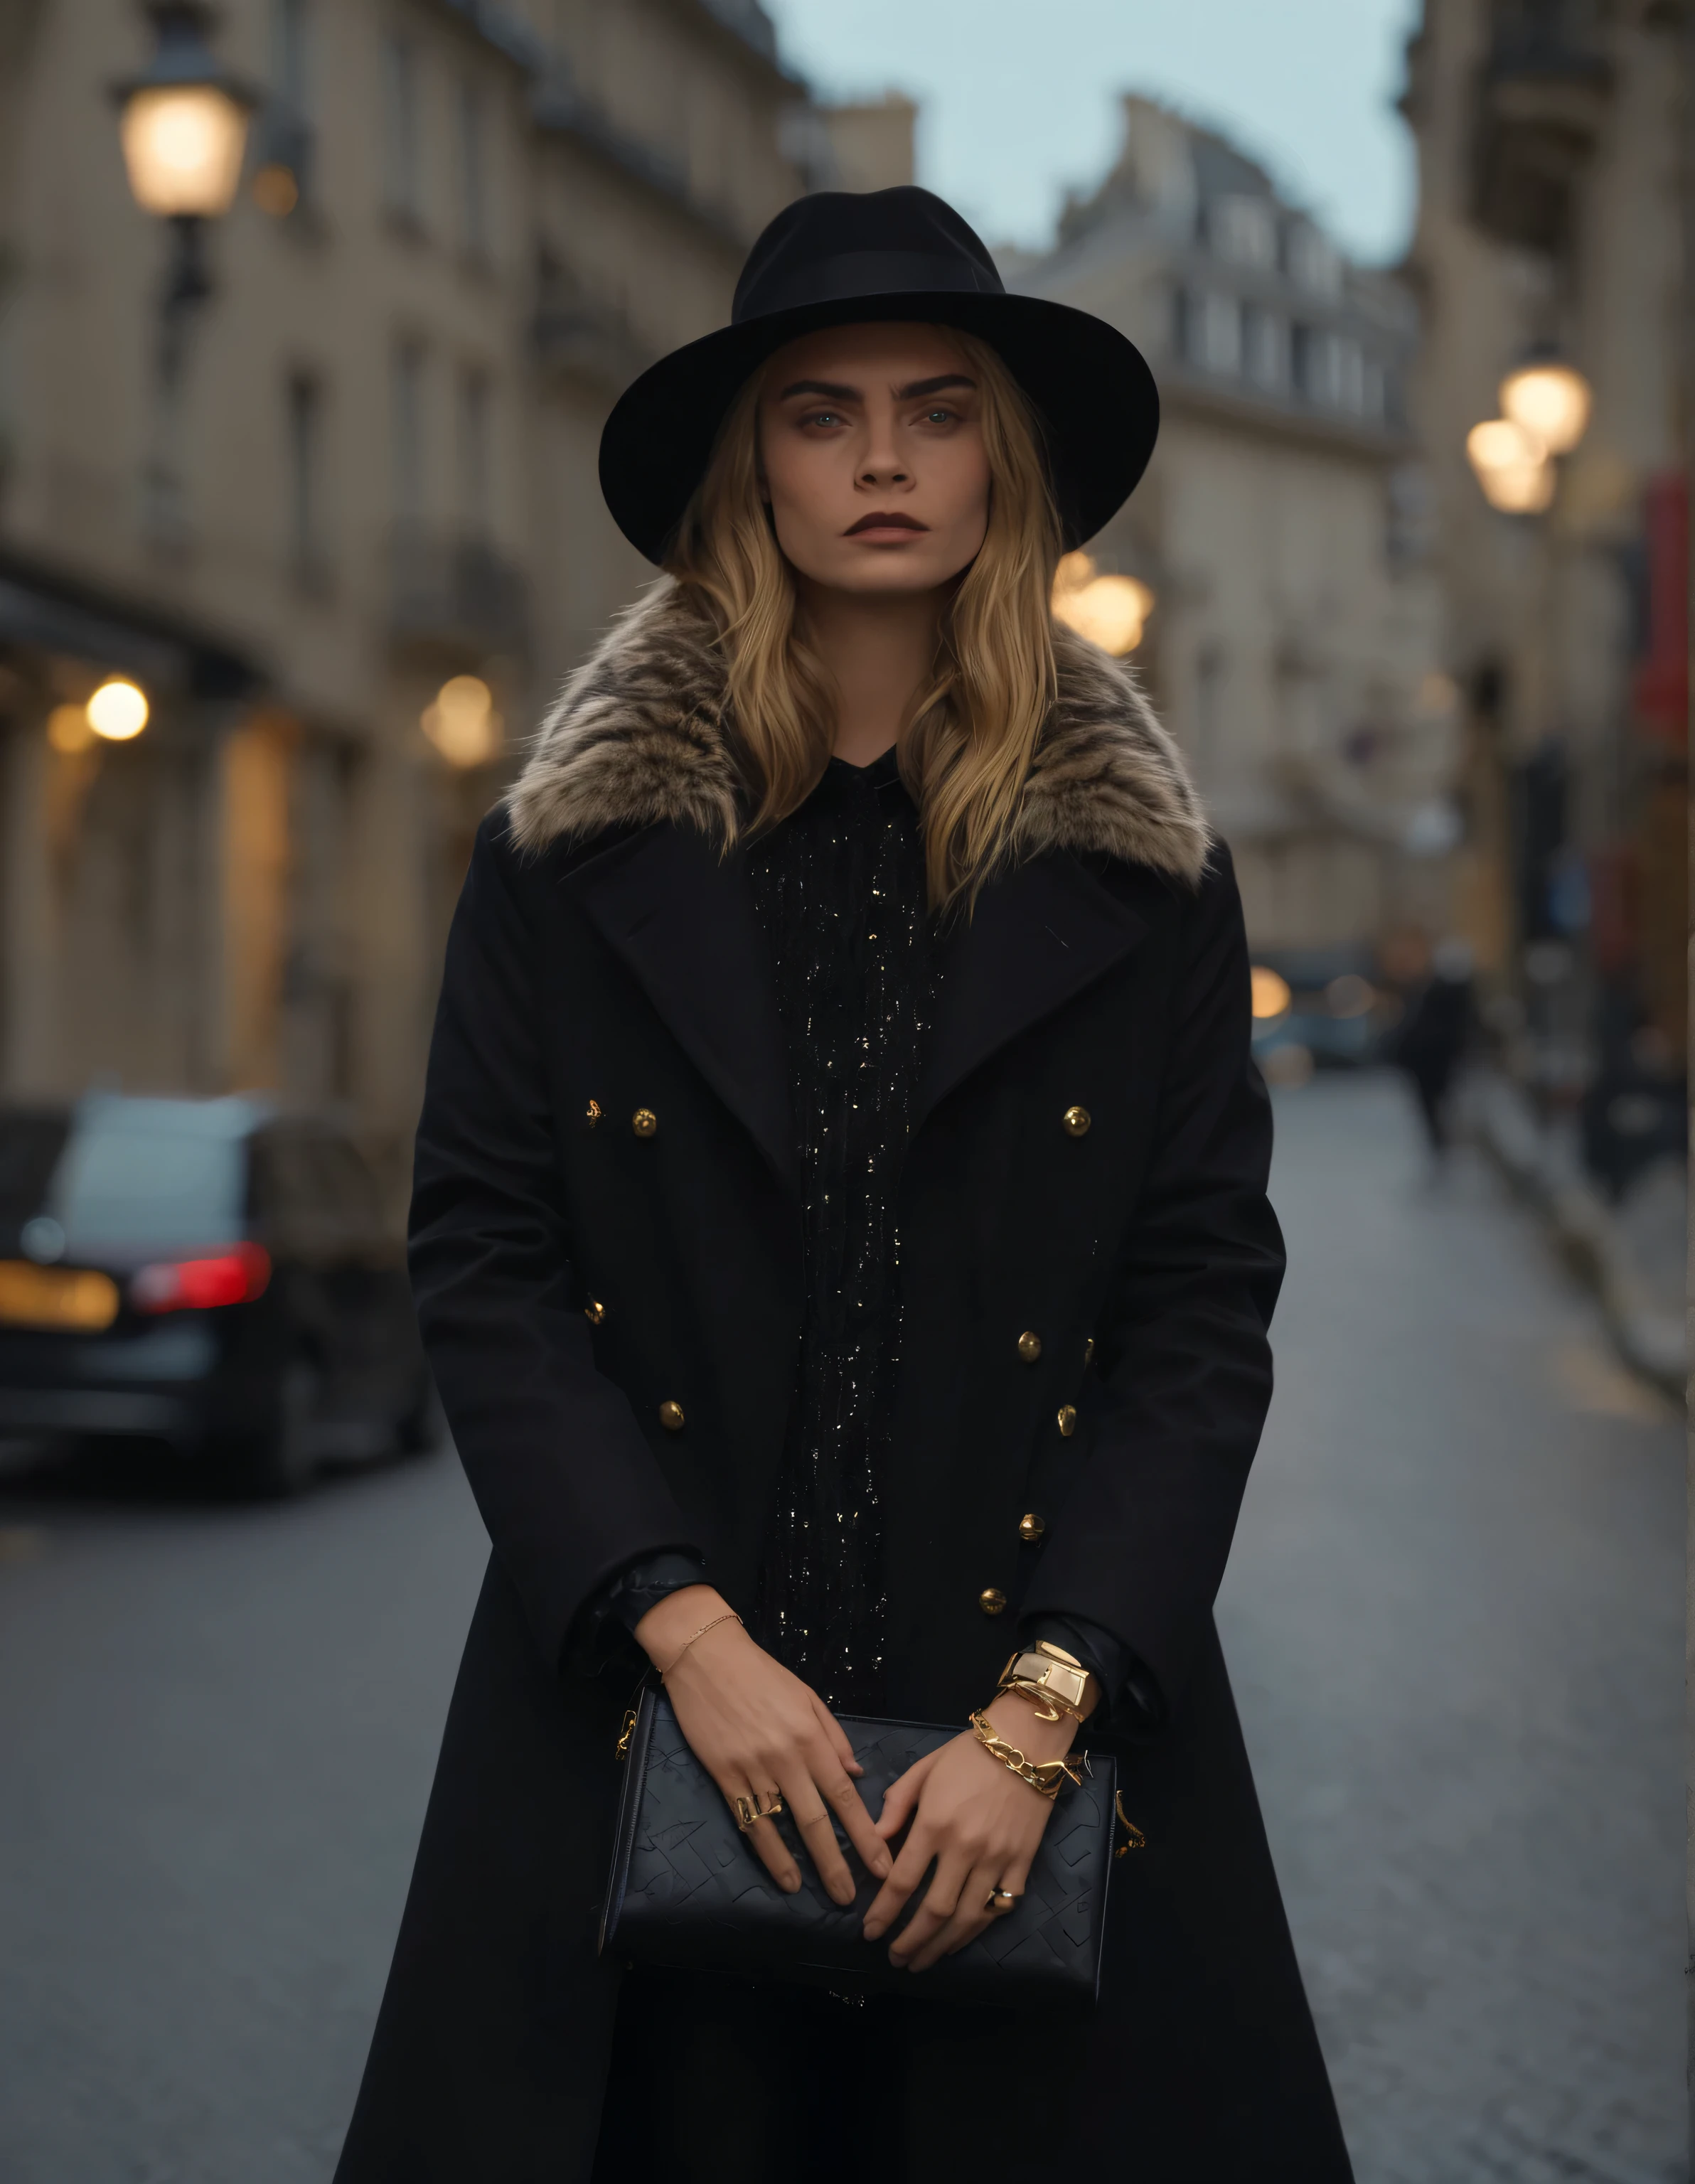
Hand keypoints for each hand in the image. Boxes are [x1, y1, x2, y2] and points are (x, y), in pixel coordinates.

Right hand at [634, 1586, 891, 1905]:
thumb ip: (833, 1735)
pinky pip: (750, 1822)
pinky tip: (784, 1876)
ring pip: (784, 1827)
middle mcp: (786, 1758)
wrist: (706, 1658)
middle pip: (817, 1820)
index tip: (881, 1864)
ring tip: (824, 1894)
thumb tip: (856, 1772)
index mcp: (810, 1736)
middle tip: (854, 1898)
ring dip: (805, 1865)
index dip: (864, 1833)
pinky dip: (768, 1853)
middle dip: (839, 1862)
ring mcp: (753, 1769)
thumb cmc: (761, 1674)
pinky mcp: (724, 1776)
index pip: (844, 1794)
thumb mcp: (807, 1695)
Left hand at [862, 1690, 1081, 1971]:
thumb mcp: (923, 1770)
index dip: (883, 1913)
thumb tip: (874, 1842)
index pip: (902, 1881)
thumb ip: (897, 1806)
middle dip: (910, 1941)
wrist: (1026, 1742)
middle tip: (894, 1959)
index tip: (869, 1933)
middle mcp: (964, 1848)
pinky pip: (1000, 1907)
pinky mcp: (1022, 1863)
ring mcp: (997, 1859)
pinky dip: (978, 1929)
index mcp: (934, 1823)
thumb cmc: (968, 1753)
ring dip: (941, 1946)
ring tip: (921, 1961)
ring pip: (967, 1918)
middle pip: (934, 1911)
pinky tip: (959, 1939)